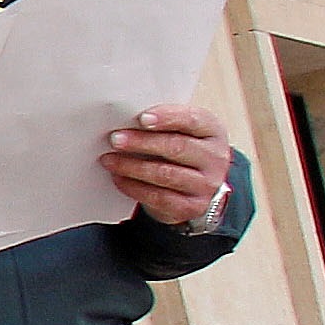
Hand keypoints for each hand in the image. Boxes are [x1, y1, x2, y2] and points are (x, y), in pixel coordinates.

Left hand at [103, 103, 231, 227]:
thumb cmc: (180, 149)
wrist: (196, 187)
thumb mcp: (181, 130)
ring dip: (133, 166)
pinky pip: (160, 198)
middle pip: (177, 147)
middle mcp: (215, 157)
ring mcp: (207, 184)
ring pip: (166, 174)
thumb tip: (125, 119)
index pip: (192, 120)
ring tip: (109, 160)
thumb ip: (162, 123)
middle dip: (142, 142)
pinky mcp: (193, 207)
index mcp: (212, 131)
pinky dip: (135, 188)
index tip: (142, 118)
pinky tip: (118, 178)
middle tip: (115, 139)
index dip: (167, 117)